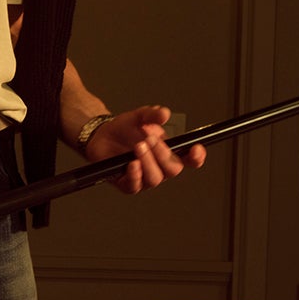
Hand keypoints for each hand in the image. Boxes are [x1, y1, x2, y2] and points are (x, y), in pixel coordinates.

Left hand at [87, 105, 205, 193]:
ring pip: (155, 179)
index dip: (196, 157)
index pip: (189, 159)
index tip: (196, 148)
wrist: (102, 136)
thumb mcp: (139, 116)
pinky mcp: (128, 184)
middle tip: (150, 139)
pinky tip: (132, 163)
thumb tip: (164, 114)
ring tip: (138, 146)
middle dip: (163, 154)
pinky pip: (135, 186)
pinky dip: (135, 175)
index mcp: (169, 152)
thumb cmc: (125, 129)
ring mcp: (145, 178)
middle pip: (173, 169)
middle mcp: (160, 167)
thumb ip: (152, 114)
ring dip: (148, 162)